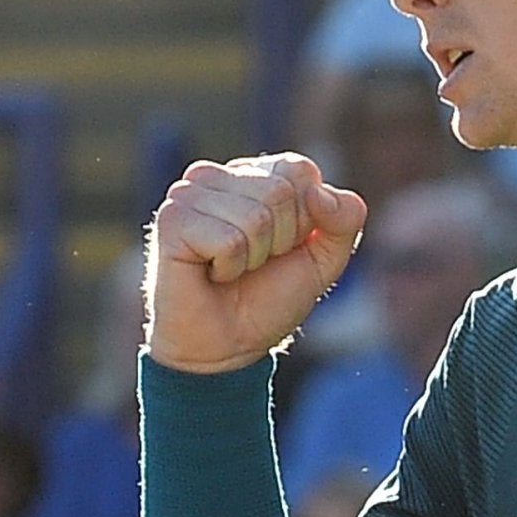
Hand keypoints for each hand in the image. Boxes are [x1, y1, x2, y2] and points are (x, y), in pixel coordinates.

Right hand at [146, 152, 367, 373]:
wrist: (226, 347)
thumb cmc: (268, 299)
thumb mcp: (324, 259)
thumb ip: (344, 219)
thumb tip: (320, 192)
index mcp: (253, 173)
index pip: (300, 170)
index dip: (305, 220)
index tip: (283, 247)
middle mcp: (219, 175)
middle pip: (280, 192)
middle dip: (281, 240)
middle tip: (254, 263)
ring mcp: (190, 193)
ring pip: (256, 217)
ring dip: (254, 257)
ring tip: (231, 269)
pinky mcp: (172, 219)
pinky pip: (229, 240)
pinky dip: (230, 268)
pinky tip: (212, 274)